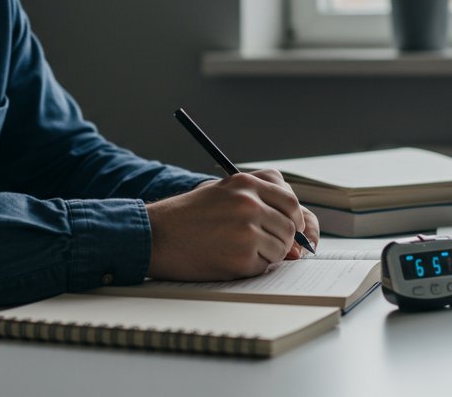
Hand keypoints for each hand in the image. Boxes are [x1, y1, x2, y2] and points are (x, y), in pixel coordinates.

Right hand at [145, 169, 313, 280]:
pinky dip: (251, 268)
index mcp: (245, 184)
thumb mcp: (221, 191)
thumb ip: (257, 199)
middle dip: (283, 240)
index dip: (293, 217)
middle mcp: (249, 204)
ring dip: (266, 255)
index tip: (291, 227)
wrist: (155, 235)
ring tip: (238, 251)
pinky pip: (263, 267)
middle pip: (289, 227)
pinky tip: (228, 260)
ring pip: (280, 249)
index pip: (289, 200)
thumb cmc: (186, 216)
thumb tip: (295, 225)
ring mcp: (246, 231)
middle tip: (267, 245)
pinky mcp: (241, 258)